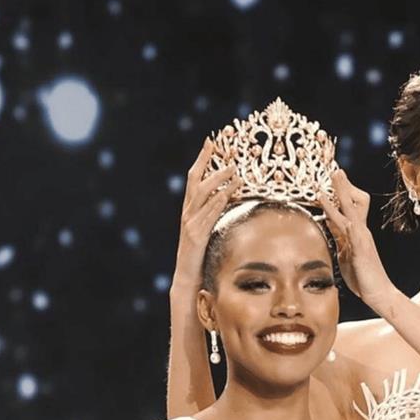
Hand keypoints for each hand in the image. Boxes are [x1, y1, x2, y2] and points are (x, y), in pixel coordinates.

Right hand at [172, 139, 241, 283]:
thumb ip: (214, 215)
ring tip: (233, 170)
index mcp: (189, 211)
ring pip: (202, 195)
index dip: (201, 159)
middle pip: (195, 181)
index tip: (210, 142)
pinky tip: (228, 193)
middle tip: (221, 148)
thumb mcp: (207, 231)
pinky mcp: (196, 235)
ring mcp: (190, 224)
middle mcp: (187, 213)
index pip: (194, 179)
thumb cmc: (199, 255)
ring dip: (218, 181)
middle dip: (208, 162)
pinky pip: (208, 215)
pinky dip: (218, 202)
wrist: (186, 277)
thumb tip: (229, 200)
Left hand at [318, 170, 397, 312]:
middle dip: (343, 187)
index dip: (339, 193)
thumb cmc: (363, 276)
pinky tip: (342, 211)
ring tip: (334, 181)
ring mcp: (362, 240)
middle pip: (352, 204)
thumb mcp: (345, 254)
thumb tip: (329, 224)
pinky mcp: (361, 251)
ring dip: (341, 196)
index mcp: (355, 233)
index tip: (332, 178)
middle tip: (336, 169)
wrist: (380, 293)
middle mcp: (360, 232)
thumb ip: (339, 238)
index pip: (347, 208)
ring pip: (351, 213)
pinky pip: (354, 233)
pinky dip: (347, 221)